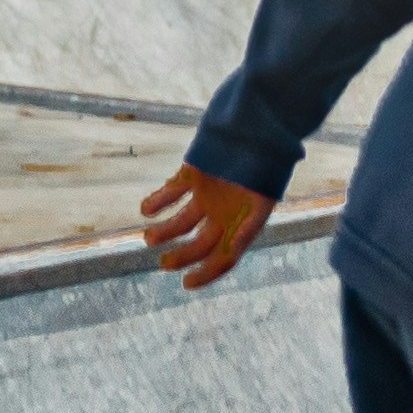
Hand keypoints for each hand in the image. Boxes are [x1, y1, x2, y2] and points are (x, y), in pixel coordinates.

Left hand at [138, 162, 269, 288]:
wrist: (260, 129)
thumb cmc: (266, 166)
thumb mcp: (261, 202)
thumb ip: (247, 229)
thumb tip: (232, 253)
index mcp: (242, 226)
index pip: (223, 258)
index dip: (206, 274)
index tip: (187, 283)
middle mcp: (223, 215)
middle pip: (199, 245)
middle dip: (181, 256)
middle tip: (164, 262)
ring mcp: (206, 196)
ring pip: (181, 222)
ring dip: (164, 232)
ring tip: (149, 237)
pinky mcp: (192, 176)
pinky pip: (171, 193)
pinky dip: (156, 202)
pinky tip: (146, 210)